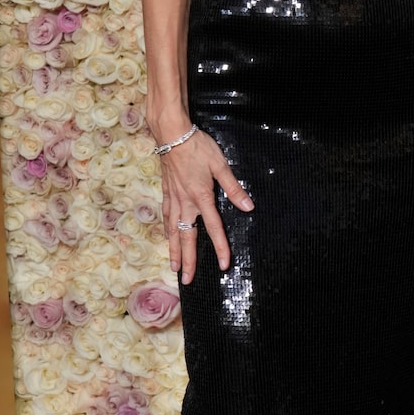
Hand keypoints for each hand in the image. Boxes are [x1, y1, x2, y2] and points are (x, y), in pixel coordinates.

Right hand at [159, 128, 253, 284]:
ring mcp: (173, 198)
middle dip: (188, 260)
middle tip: (187, 280)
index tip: (224, 265)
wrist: (171, 134)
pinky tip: (168, 237)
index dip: (220, 248)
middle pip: (187, 237)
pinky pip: (166, 217)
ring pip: (173, 230)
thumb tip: (248, 206)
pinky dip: (167, 230)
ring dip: (174, 250)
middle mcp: (185, 202)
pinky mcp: (166, 192)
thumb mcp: (220, 165)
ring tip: (174, 267)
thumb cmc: (197, 147)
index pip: (213, 228)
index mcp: (201, 196)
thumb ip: (233, 187)